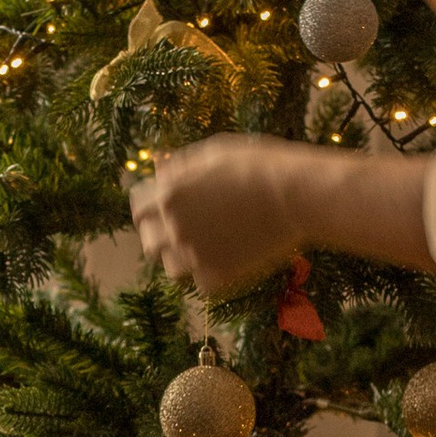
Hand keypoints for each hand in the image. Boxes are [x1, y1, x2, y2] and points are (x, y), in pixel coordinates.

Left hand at [130, 139, 306, 297]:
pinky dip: (210, 274)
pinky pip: (201, 284)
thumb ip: (180, 166)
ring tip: (205, 245)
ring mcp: (195, 255)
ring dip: (183, 257)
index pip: (138, 209)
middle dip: (161, 234)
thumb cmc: (259, 165)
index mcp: (169, 195)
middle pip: (149, 241)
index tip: (162, 208)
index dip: (149, 207)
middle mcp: (175, 228)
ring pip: (172, 267)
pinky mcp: (219, 276)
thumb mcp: (213, 153)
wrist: (297, 195)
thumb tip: (160, 172)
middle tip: (183, 228)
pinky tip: (226, 258)